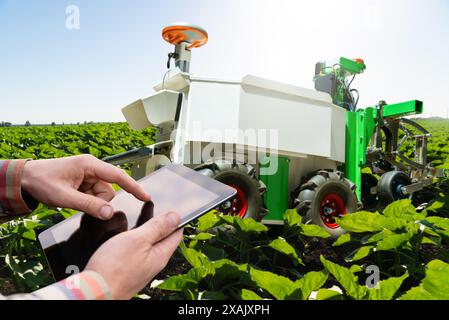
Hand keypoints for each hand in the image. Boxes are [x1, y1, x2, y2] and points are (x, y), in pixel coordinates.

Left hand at [21, 155, 149, 219]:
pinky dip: (87, 201)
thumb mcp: (64, 197)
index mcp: (89, 165)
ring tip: (72, 200)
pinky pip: (94, 196)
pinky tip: (73, 199)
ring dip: (91, 202)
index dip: (134, 187)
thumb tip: (109, 213)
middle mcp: (92, 168)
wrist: (24, 178)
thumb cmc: (42, 181)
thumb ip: (89, 205)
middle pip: (109, 190)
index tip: (146, 197)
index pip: (118, 176)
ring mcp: (88, 175)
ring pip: (102, 195)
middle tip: (79, 204)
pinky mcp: (84, 182)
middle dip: (99, 202)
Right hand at [85, 211, 182, 299]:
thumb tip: (176, 216)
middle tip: (156, 208)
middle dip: (160, 222)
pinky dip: (135, 237)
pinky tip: (127, 233)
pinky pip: (136, 250)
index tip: (170, 208)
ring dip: (146, 228)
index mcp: (160, 255)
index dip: (174, 219)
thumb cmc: (114, 268)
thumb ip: (157, 228)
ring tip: (143, 213)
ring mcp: (140, 267)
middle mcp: (153, 263)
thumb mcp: (138, 240)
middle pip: (162, 238)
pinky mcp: (128, 270)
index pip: (176, 234)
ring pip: (148, 243)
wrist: (93, 292)